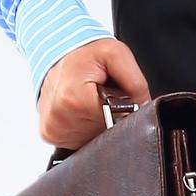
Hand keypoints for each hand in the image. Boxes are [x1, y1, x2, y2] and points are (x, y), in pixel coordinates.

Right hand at [37, 36, 151, 150]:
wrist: (61, 56)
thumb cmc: (87, 55)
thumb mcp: (116, 54)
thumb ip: (135, 82)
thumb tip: (145, 108)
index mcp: (72, 98)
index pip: (110, 121)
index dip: (120, 110)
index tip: (116, 97)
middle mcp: (58, 117)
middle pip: (102, 132)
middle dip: (109, 116)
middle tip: (103, 96)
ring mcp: (53, 128)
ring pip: (91, 139)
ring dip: (97, 123)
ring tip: (91, 101)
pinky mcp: (50, 134)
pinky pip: (77, 140)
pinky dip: (84, 127)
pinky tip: (82, 110)